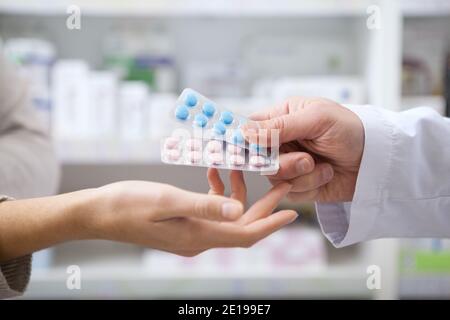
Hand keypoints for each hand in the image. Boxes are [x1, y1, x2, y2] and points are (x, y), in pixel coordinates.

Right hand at [85, 176, 296, 256]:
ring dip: (237, 192)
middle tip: (281, 178)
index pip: (246, 234)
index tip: (293, 212)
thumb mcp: (167, 200)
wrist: (98, 214)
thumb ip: (204, 205)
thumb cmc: (127, 205)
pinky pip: (209, 210)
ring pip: (227, 215)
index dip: (271, 224)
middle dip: (264, 204)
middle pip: (242, 225)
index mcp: (198, 235)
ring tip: (241, 164)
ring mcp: (190, 232)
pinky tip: (212, 170)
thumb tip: (240, 212)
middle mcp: (199, 238)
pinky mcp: (182, 223)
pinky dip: (216, 192)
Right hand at [243, 97, 363, 201]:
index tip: (249, 150)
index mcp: (283, 118)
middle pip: (257, 159)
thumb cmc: (351, 129)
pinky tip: (326, 175)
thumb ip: (280, 126)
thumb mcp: (317, 119)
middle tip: (306, 159)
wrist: (377, 160)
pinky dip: (310, 186)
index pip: (250, 128)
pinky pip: (289, 193)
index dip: (245, 140)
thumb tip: (245, 132)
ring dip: (301, 175)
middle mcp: (282, 142)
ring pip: (274, 178)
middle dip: (283, 163)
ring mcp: (290, 165)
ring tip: (322, 166)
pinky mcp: (300, 186)